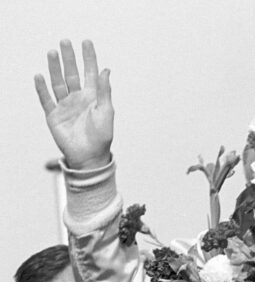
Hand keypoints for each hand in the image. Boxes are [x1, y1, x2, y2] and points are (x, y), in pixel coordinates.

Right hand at [34, 39, 112, 169]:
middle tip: (65, 42)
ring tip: (52, 52)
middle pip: (71, 74)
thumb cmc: (102, 136)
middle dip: (69, 58)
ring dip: (55, 68)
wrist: (90, 157)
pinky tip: (39, 76)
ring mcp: (65, 106)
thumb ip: (105, 91)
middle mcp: (78, 98)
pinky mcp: (54, 116)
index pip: (90, 73)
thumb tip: (106, 70)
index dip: (88, 58)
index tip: (86, 42)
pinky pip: (46, 100)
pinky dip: (42, 89)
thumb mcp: (106, 111)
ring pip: (58, 83)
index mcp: (93, 97)